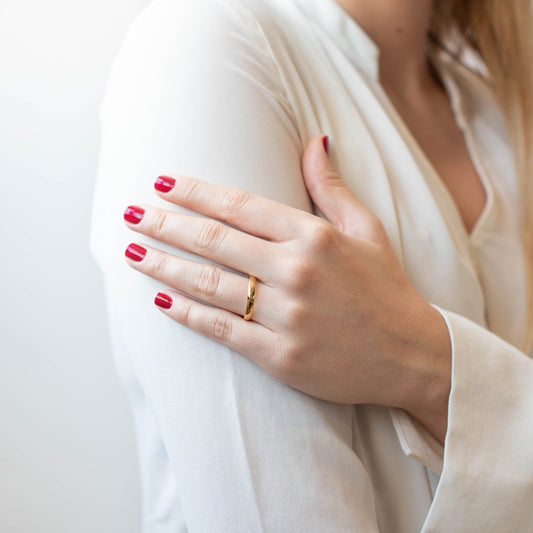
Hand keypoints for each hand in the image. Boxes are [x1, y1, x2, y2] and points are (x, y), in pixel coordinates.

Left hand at [122, 134, 450, 442]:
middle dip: (165, 225)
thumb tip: (313, 141)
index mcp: (314, 235)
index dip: (194, 191)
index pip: (238, 204)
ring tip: (132, 253)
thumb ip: (331, 187)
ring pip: (208, 283)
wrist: (412, 355)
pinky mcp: (279, 354)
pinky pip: (220, 329)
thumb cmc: (387, 289)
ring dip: (164, 265)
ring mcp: (286, 315)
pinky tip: (161, 299)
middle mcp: (295, 271)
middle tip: (132, 215)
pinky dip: (186, 314)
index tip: (162, 183)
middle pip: (213, 240)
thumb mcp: (368, 229)